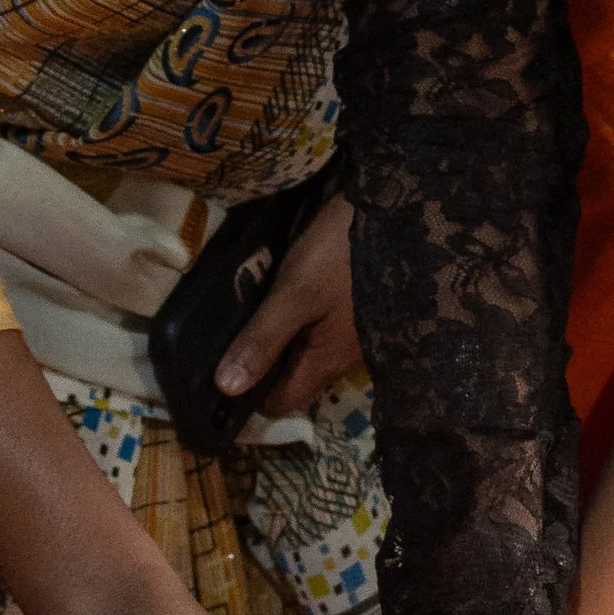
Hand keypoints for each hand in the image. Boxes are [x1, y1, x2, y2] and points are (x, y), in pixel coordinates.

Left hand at [214, 191, 358, 418]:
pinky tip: (279, 295)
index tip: (216, 374)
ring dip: (278, 337)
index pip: (282, 402)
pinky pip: (319, 327)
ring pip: (306, 349)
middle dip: (262, 362)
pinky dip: (296, 319)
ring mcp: (354, 332)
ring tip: (246, 311)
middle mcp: (344, 355)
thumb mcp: (294, 293)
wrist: (397, 213)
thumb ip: (263, 339)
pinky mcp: (359, 307)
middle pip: (295, 376)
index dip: (249, 396)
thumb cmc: (342, 254)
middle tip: (224, 335)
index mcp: (328, 360)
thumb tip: (226, 388)